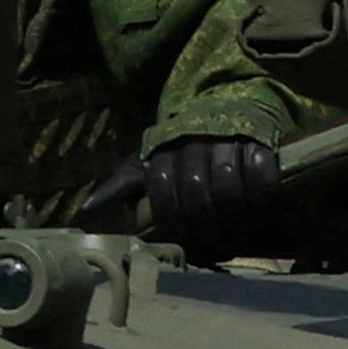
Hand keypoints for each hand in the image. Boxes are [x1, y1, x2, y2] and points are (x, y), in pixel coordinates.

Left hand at [75, 133, 293, 261]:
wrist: (225, 104)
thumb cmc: (182, 146)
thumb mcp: (148, 162)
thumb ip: (121, 186)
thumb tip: (86, 212)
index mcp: (163, 150)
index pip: (163, 189)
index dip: (173, 219)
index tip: (184, 240)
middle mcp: (193, 142)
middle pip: (196, 193)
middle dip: (204, 225)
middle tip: (213, 244)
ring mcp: (228, 140)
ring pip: (228, 185)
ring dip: (231, 216)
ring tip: (235, 234)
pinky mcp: (261, 141)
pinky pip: (261, 172)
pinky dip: (261, 193)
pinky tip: (260, 207)